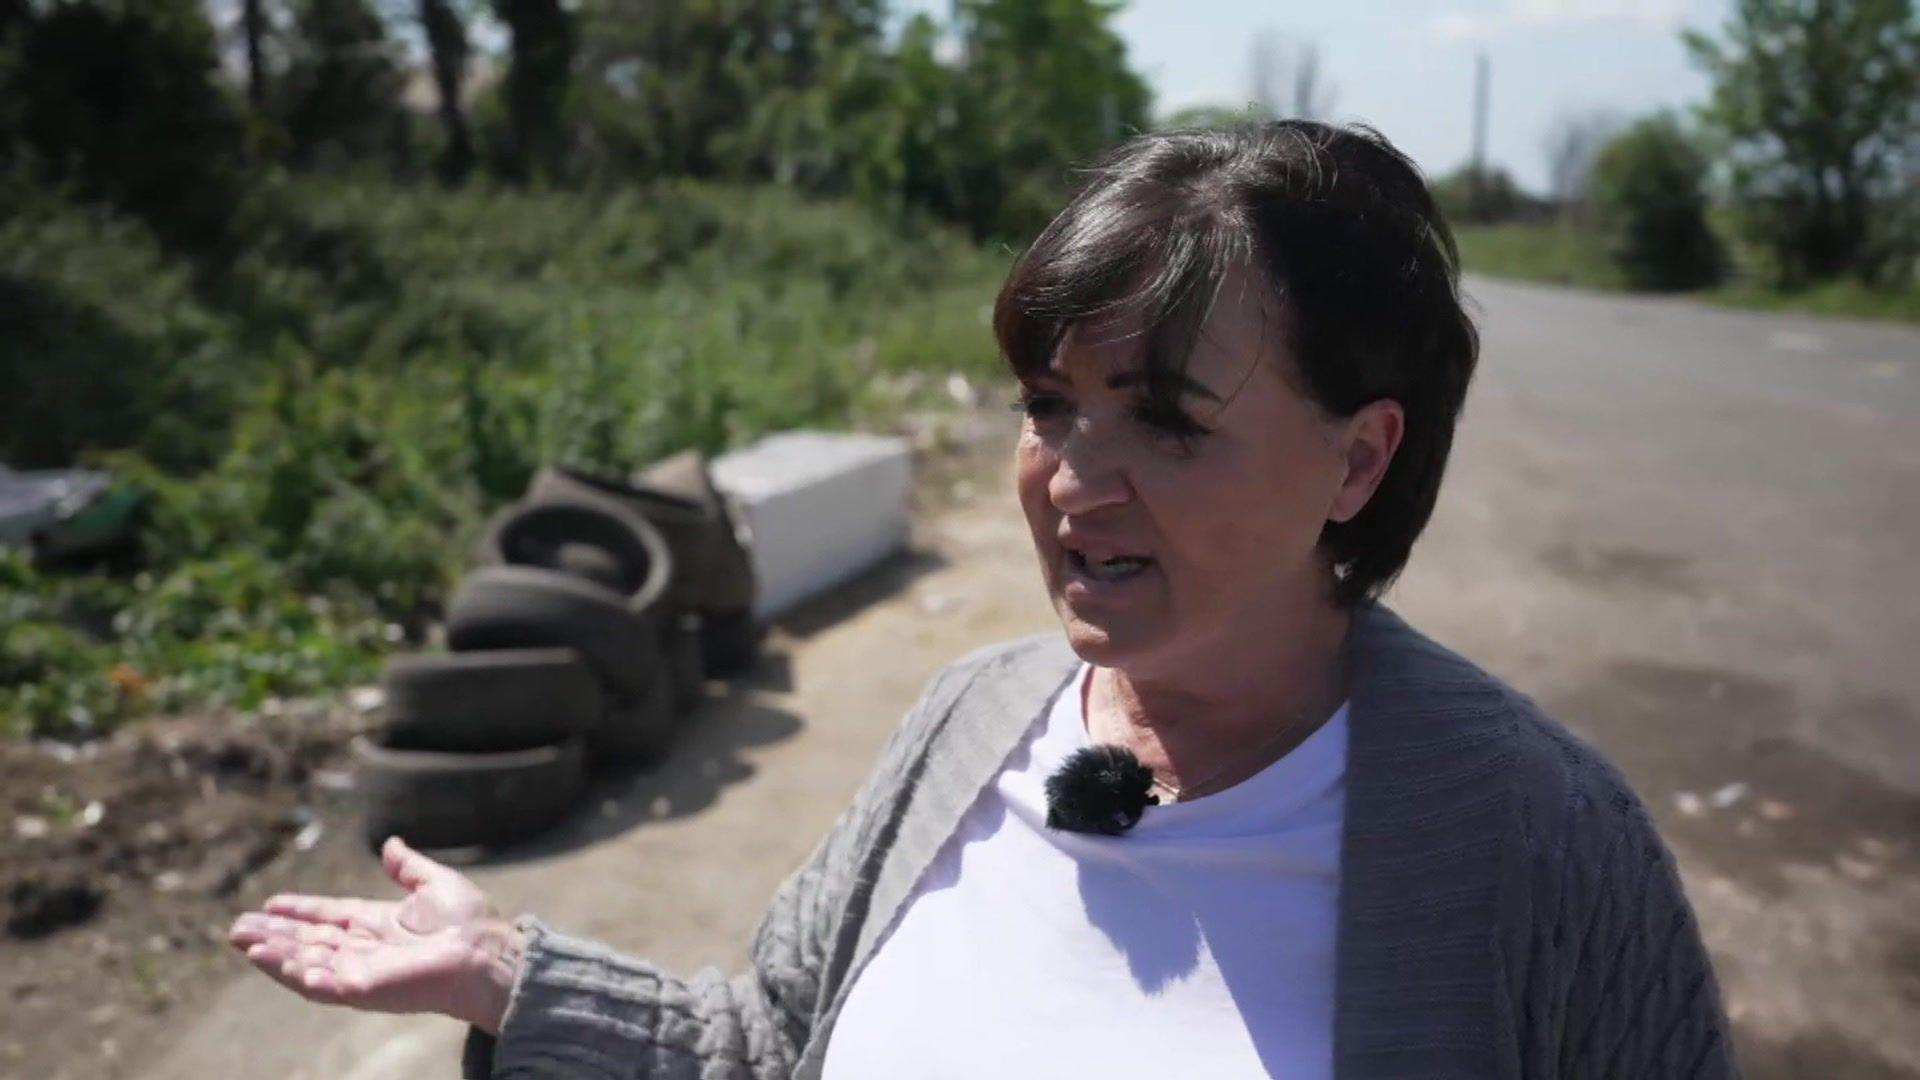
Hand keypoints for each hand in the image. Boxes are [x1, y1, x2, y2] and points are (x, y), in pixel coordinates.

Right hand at [227, 836, 524, 1033]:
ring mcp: (360, 971)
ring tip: (241, 940)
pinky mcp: (360, 989)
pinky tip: (265, 958)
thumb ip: (409, 867)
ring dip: (272, 952)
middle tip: (236, 926)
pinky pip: (316, 983)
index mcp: (379, 924)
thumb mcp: (435, 884)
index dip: (300, 911)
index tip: (271, 903)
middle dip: (273, 934)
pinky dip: (288, 971)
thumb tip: (391, 843)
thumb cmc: (471, 923)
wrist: (487, 952)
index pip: (329, 918)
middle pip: (309, 941)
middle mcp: (365, 949)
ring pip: (305, 961)